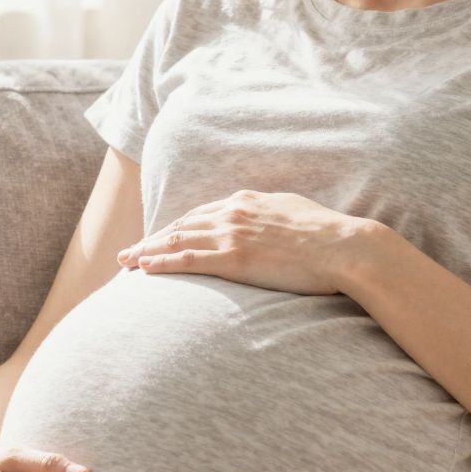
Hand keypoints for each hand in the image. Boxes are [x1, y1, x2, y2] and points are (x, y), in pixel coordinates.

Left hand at [117, 189, 376, 296]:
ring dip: (148, 251)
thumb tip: (270, 222)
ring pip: (177, 240)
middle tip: (129, 251)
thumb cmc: (329, 235)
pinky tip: (144, 269)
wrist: (344, 247)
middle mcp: (234, 213)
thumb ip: (274, 215)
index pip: (202, 214)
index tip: (161, 237)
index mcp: (248, 201)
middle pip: (182, 225)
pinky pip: (187, 260)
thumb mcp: (296, 213)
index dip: (177, 226)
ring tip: (126, 263)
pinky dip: (162, 263)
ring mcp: (232, 234)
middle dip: (153, 239)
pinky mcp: (234, 258)